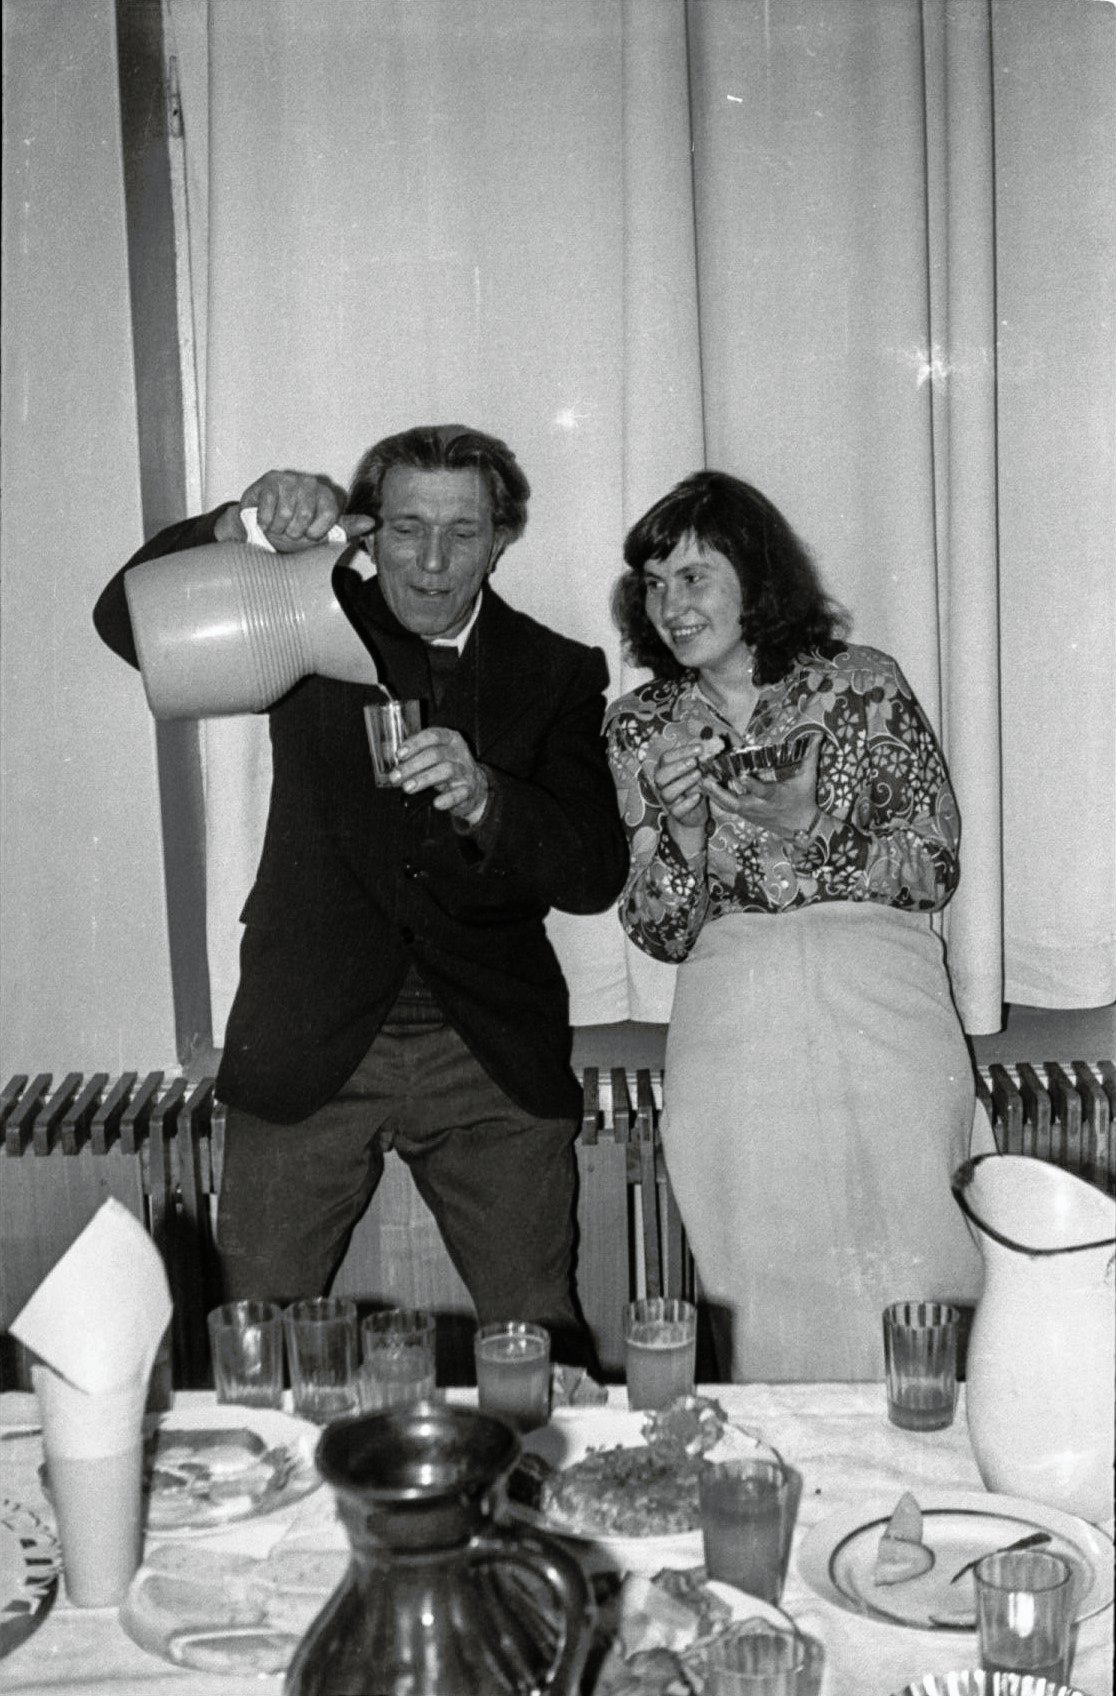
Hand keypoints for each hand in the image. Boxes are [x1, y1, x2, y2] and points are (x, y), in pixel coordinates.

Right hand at [213, 470, 373, 550]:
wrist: (261, 528)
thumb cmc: (293, 531)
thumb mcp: (322, 534)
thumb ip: (346, 528)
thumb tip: (371, 522)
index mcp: (326, 495)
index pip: (329, 515)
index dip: (315, 531)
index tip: (308, 534)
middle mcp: (310, 483)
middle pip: (305, 515)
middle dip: (293, 531)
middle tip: (289, 529)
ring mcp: (290, 479)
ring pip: (286, 514)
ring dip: (278, 527)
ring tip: (277, 525)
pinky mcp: (270, 479)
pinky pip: (270, 508)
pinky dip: (265, 521)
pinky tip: (265, 519)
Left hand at [392, 727, 490, 822]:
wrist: (474, 786)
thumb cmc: (446, 767)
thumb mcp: (434, 755)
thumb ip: (415, 754)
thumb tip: (388, 756)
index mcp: (450, 739)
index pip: (433, 736)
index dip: (415, 744)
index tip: (399, 755)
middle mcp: (459, 753)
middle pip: (436, 754)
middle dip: (412, 765)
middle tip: (396, 777)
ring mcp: (465, 771)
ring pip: (446, 771)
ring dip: (424, 779)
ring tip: (407, 788)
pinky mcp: (469, 789)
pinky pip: (459, 794)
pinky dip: (447, 799)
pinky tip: (436, 803)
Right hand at [652, 742, 709, 830]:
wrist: (696, 811)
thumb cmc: (695, 785)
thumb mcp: (698, 769)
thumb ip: (698, 758)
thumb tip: (707, 742)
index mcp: (666, 770)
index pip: (666, 758)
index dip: (681, 752)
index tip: (699, 748)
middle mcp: (663, 785)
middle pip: (660, 775)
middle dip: (678, 767)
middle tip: (695, 762)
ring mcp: (668, 800)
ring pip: (667, 793)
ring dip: (683, 782)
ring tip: (698, 775)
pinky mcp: (676, 813)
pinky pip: (676, 810)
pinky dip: (687, 803)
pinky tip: (698, 796)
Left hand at [703, 739, 820, 835]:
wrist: (801, 827)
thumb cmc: (804, 799)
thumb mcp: (808, 778)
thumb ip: (811, 755)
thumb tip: (819, 735)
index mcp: (775, 797)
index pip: (762, 791)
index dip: (752, 784)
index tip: (741, 776)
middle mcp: (759, 806)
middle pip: (736, 803)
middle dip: (719, 793)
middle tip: (705, 780)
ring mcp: (750, 813)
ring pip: (728, 806)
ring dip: (712, 795)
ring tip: (697, 781)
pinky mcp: (745, 815)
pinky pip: (727, 808)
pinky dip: (715, 798)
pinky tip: (702, 788)